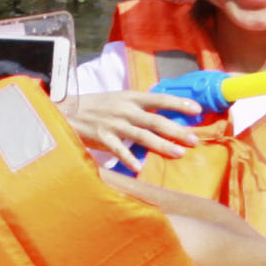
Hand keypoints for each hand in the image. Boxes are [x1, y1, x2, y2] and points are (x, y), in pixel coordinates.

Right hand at [59, 87, 209, 162]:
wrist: (68, 111)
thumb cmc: (98, 106)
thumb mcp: (119, 99)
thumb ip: (139, 106)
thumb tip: (164, 114)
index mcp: (131, 97)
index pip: (159, 98)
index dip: (178, 103)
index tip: (197, 109)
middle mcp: (125, 109)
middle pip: (155, 120)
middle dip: (176, 130)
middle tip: (194, 140)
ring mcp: (114, 124)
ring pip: (142, 136)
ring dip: (161, 145)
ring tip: (178, 153)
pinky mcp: (102, 137)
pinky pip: (118, 150)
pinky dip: (129, 158)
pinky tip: (140, 168)